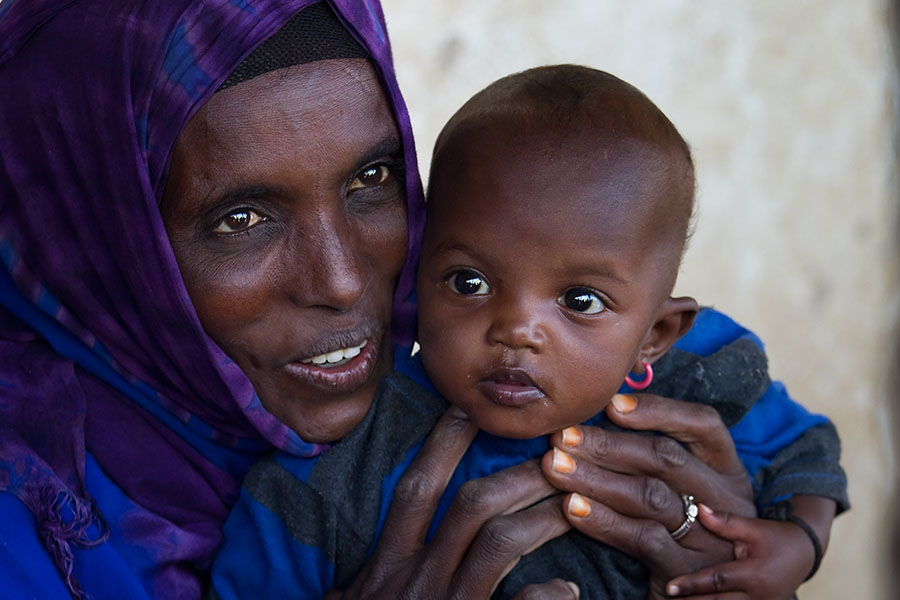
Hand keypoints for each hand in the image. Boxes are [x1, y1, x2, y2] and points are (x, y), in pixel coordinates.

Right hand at [341, 407, 577, 599]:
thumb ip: (368, 576)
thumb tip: (372, 557)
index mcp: (387, 564)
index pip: (417, 489)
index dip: (442, 445)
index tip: (469, 409)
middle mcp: (415, 579)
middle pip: (469, 505)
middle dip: (514, 472)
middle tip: (555, 447)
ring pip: (498, 543)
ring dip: (541, 516)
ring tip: (574, 498)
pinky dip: (543, 597)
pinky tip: (566, 590)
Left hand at [541, 393, 755, 598]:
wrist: (695, 597)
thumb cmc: (678, 531)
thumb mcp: (679, 491)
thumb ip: (650, 457)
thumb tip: (598, 416)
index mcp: (726, 470)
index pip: (703, 424)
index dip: (659, 409)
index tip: (612, 404)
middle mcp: (726, 500)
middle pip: (666, 458)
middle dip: (608, 444)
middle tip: (561, 437)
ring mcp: (710, 537)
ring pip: (650, 496)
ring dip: (596, 478)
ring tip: (556, 467)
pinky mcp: (686, 571)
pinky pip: (642, 538)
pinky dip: (603, 519)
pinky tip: (571, 508)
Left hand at [663, 504, 815, 598]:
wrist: (805, 555)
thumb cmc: (776, 538)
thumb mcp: (753, 527)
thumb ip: (725, 522)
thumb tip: (697, 509)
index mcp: (754, 575)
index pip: (717, 581)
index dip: (692, 584)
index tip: (669, 587)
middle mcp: (758, 597)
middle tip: (665, 598)